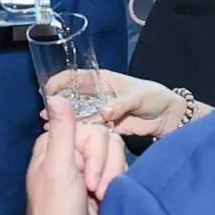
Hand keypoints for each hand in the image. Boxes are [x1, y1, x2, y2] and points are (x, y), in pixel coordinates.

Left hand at [24, 100, 126, 214]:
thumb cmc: (57, 211)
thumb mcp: (58, 168)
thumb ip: (62, 131)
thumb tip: (55, 96)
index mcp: (54, 145)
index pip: (89, 128)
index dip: (94, 152)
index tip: (86, 177)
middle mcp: (71, 153)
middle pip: (105, 139)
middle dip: (103, 167)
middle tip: (92, 190)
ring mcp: (88, 168)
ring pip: (115, 153)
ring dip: (111, 177)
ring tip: (99, 198)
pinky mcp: (102, 182)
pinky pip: (120, 168)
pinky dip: (117, 183)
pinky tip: (107, 198)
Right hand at [57, 69, 196, 138]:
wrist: (169, 117)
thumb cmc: (154, 97)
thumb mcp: (138, 96)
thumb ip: (121, 104)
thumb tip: (104, 112)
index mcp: (104, 80)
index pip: (77, 77)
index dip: (60, 81)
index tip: (46, 90)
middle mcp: (99, 95)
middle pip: (74, 97)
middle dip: (59, 104)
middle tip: (45, 114)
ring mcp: (101, 111)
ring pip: (79, 114)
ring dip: (67, 120)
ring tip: (50, 127)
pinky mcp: (107, 126)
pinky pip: (90, 128)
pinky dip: (80, 132)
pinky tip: (68, 137)